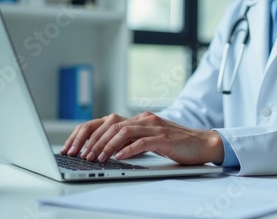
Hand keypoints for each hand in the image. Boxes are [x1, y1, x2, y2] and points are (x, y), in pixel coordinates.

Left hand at [60, 112, 223, 164]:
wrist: (202, 143)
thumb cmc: (175, 144)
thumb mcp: (149, 140)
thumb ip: (131, 140)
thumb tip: (106, 150)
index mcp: (138, 119)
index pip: (105, 122)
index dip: (87, 133)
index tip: (74, 147)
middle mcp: (143, 119)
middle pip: (111, 125)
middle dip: (93, 141)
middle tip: (82, 155)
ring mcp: (154, 126)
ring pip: (123, 132)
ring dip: (106, 146)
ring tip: (96, 157)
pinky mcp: (164, 137)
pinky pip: (142, 142)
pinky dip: (128, 149)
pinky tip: (119, 157)